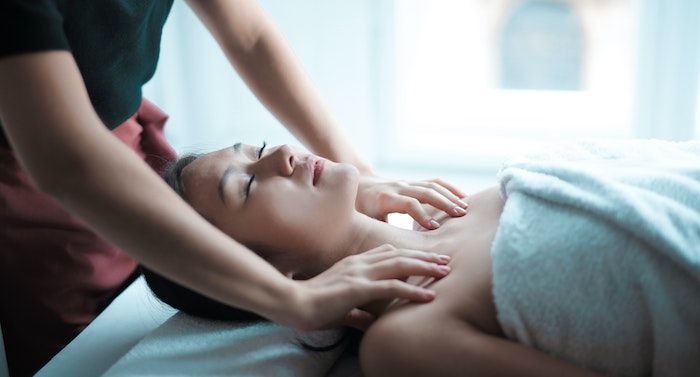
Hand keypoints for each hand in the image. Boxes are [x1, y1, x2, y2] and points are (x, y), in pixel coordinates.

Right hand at [291, 244, 450, 331]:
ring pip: (400, 265)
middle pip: (399, 254)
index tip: (427, 258)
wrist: (292, 304)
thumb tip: (369, 322)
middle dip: (424, 257)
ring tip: (445, 271)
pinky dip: (413, 291)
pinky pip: (392, 287)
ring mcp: (359, 274)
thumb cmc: (311, 307)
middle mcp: (359, 264)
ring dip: (425, 268)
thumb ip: (356, 312)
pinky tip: (429, 295)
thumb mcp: (339, 308)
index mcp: (354, 264)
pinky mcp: (358, 288)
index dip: (408, 254)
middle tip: (445, 260)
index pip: (386, 253)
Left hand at [356, 175, 468, 228]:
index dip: (422, 214)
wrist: (358, 187)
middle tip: (460, 215)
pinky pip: (434, 182)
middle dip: (443, 203)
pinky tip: (463, 197)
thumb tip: (389, 254)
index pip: (408, 203)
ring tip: (465, 208)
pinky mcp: (414, 183)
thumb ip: (377, 234)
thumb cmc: (360, 211)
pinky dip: (450, 188)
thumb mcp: (364, 222)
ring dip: (450, 195)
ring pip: (432, 185)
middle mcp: (398, 188)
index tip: (434, 228)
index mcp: (385, 198)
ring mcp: (407, 183)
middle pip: (424, 192)